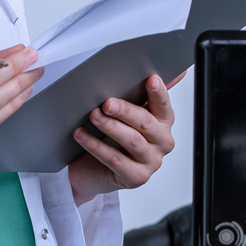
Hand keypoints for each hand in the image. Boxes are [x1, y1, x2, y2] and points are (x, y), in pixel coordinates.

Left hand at [67, 70, 185, 205]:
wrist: (94, 170)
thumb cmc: (111, 137)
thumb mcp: (124, 113)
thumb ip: (138, 93)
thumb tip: (155, 68)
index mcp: (163, 122)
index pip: (164, 104)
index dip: (159, 92)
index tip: (150, 79)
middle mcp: (162, 142)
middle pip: (147, 123)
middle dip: (126, 110)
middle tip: (107, 102)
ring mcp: (151, 162)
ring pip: (133, 141)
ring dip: (111, 127)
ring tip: (94, 116)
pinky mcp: (136, 177)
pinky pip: (115, 160)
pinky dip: (96, 146)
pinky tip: (81, 135)